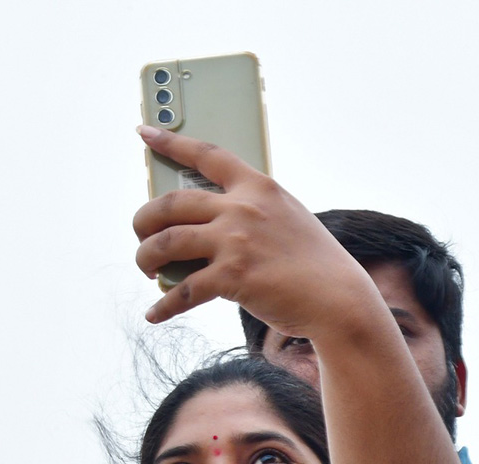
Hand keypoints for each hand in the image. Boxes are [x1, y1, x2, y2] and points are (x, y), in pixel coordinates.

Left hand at [132, 125, 376, 332]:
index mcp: (258, 187)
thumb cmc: (311, 264)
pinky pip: (182, 291)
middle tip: (141, 236)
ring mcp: (236, 241)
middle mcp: (243, 207)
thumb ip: (248, 214)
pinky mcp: (232, 276)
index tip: (144, 133)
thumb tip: (199, 233)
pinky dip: (164, 305)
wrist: (338, 299)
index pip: (207, 155)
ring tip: (147, 269)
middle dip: (143, 221)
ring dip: (145, 258)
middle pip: (170, 203)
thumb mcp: (285, 219)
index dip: (171, 143)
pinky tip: (154, 315)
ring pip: (166, 242)